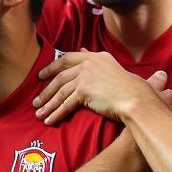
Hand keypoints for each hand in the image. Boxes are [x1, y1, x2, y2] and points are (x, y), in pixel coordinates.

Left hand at [33, 50, 155, 124]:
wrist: (135, 98)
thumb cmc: (128, 87)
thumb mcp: (111, 66)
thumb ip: (95, 60)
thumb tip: (83, 51)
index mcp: (94, 56)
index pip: (66, 59)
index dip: (51, 68)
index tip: (41, 76)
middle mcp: (88, 63)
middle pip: (60, 77)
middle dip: (46, 90)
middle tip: (36, 101)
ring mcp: (85, 75)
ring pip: (60, 92)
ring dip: (48, 104)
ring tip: (39, 114)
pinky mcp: (84, 89)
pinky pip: (66, 104)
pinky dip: (56, 113)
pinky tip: (50, 120)